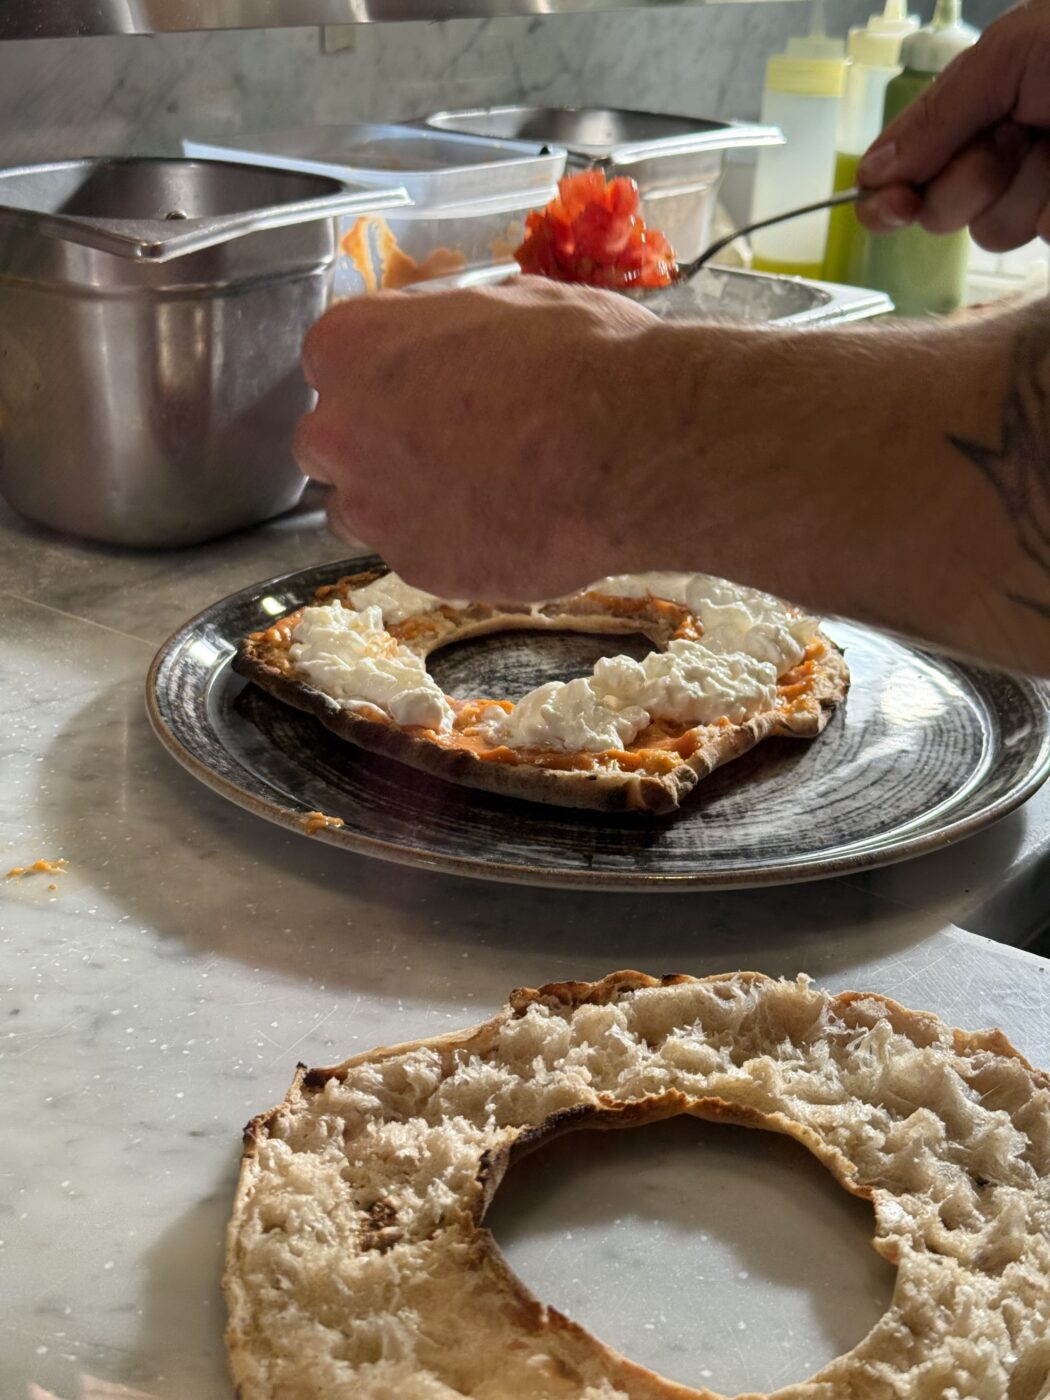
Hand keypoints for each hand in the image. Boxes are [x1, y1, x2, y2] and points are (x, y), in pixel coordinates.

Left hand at [295, 280, 695, 599]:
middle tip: (440, 444)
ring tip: (471, 495)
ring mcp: (374, 509)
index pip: (335, 364)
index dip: (382, 377)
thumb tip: (452, 334)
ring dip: (397, 503)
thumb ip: (449, 327)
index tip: (420, 387)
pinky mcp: (416, 570)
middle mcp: (340, 431)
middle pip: (329, 444)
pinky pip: (414, 557)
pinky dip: (446, 546)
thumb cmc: (581, 357)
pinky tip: (501, 528)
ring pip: (358, 511)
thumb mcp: (508, 301)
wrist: (633, 447)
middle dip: (372, 445)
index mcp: (350, 346)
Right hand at [857, 0, 1049, 250]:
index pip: (913, 159)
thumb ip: (939, 112)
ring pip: (994, 229)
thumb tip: (873, 171)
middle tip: (1018, 141)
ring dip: (1029, 192)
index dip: (891, 190)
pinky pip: (1043, 236)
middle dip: (969, 182)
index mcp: (990, 99)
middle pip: (942, 206)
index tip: (886, 210)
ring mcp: (1047, 189)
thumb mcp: (1014, 55)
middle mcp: (1012, 147)